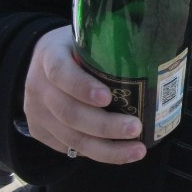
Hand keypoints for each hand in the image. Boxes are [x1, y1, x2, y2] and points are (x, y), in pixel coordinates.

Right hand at [23, 25, 146, 164]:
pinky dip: (98, 153)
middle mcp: (38, 85)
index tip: (108, 97)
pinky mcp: (40, 131)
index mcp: (49, 55)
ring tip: (137, 150)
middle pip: (70, 113)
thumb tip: (154, 53)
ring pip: (72, 138)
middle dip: (105, 126)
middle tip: (136, 128)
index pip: (60, 72)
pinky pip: (70, 149)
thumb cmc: (76, 49)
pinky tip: (121, 153)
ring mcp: (37, 112)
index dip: (82, 87)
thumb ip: (108, 44)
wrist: (42, 62)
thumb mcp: (85, 37)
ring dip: (107, 149)